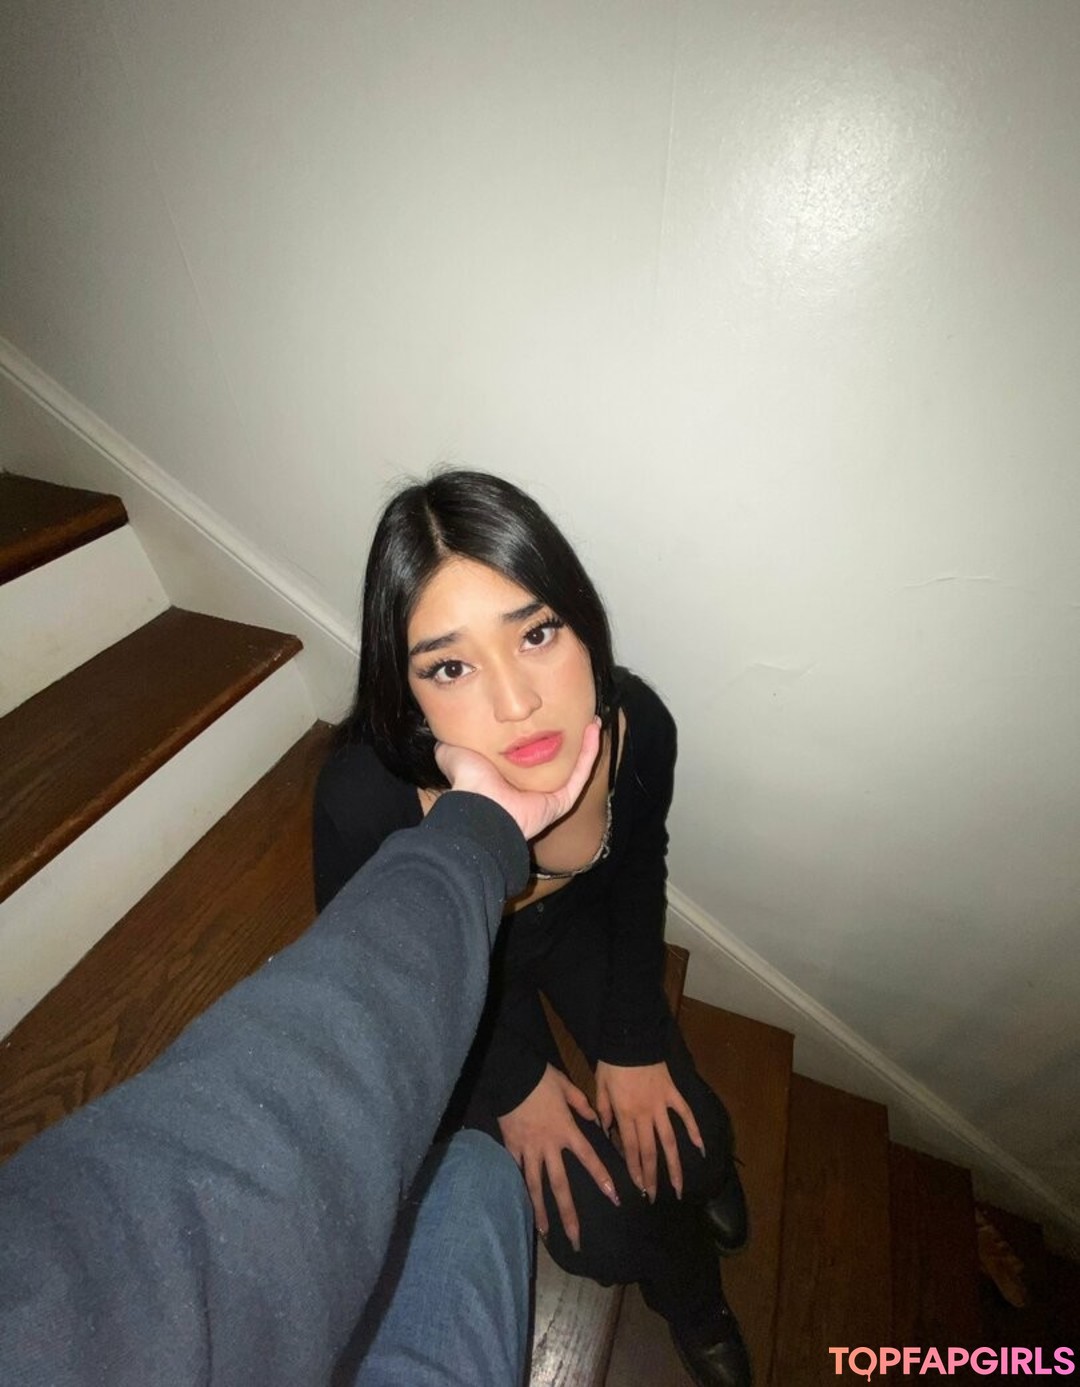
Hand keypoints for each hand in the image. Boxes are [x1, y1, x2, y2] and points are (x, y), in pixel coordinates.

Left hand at [436, 719, 600, 841]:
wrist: (480, 808)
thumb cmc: (468, 782)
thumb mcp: (454, 753)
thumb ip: (450, 746)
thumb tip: (441, 737)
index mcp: (504, 778)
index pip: (526, 755)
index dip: (537, 735)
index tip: (545, 714)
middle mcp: (527, 788)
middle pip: (554, 760)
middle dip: (565, 738)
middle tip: (576, 715)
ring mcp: (546, 795)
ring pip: (572, 766)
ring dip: (584, 743)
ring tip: (592, 719)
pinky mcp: (560, 801)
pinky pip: (580, 774)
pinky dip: (589, 752)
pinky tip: (594, 728)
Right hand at [497, 1064, 619, 1251]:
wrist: (511, 1075)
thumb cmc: (541, 1079)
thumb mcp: (567, 1087)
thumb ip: (582, 1104)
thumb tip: (597, 1119)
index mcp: (567, 1130)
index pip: (588, 1158)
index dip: (602, 1178)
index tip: (614, 1198)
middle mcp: (549, 1146)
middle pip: (560, 1185)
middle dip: (569, 1214)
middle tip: (576, 1238)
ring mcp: (529, 1149)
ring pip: (536, 1186)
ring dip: (541, 1211)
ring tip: (546, 1234)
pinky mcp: (512, 1148)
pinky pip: (517, 1172)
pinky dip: (519, 1189)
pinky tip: (521, 1206)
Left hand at [594, 1060, 704, 1201]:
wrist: (631, 1038)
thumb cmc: (612, 1063)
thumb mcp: (600, 1087)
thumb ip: (603, 1111)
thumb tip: (606, 1132)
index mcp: (625, 1114)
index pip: (630, 1149)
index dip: (635, 1171)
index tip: (639, 1188)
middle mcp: (645, 1114)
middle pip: (650, 1151)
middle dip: (652, 1176)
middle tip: (655, 1197)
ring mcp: (662, 1105)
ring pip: (670, 1140)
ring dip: (674, 1165)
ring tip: (679, 1186)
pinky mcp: (673, 1094)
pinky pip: (686, 1115)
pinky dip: (694, 1131)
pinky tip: (701, 1149)